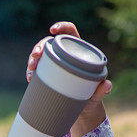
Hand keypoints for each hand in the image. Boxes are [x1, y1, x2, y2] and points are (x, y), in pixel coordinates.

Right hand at [26, 22, 112, 136]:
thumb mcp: (97, 93)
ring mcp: (54, 65)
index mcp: (78, 51)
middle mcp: (64, 55)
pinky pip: (37, 70)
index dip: (62, 27)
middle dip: (39, 46)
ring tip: (31, 70)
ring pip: (40, 56)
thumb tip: (106, 84)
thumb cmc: (92, 96)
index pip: (70, 32)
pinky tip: (29, 78)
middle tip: (35, 56)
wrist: (82, 110)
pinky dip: (31, 72)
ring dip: (32, 60)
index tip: (52, 30)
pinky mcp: (47, 75)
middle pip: (49, 43)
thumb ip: (102, 89)